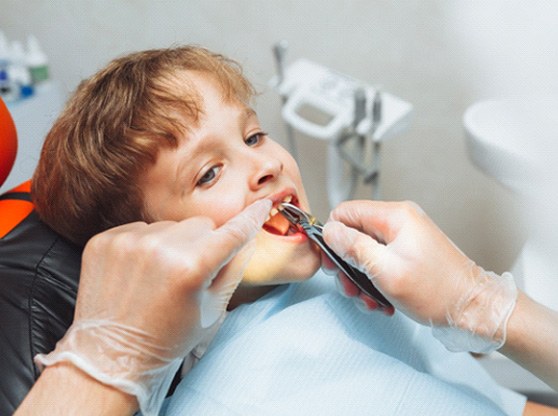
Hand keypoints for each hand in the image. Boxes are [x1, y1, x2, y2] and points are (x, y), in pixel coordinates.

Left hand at [34, 199, 270, 415]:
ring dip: (173, 243)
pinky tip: (140, 272)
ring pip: (171, 225)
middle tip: (190, 274)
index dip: (251, 219)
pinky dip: (146, 245)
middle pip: (201, 225)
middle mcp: (160, 247)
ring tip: (160, 276)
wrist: (111, 354)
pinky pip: (141, 228)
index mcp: (191, 267)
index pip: (232, 232)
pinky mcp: (105, 240)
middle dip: (203, 243)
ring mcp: (128, 242)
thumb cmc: (168, 337)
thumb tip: (248, 235)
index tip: (262, 205)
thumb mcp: (213, 308)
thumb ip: (234, 267)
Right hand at [322, 200, 516, 352]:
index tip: (334, 262)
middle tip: (351, 286)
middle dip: (347, 263)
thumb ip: (354, 247)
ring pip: (364, 251)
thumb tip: (329, 231)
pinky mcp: (408, 253)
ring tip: (369, 299)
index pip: (345, 212)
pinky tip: (382, 299)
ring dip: (360, 277)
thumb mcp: (387, 270)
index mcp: (395, 216)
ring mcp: (405, 237)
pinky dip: (375, 281)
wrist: (473, 309)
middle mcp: (400, 221)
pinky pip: (379, 261)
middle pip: (353, 233)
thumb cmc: (438, 291)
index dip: (333, 236)